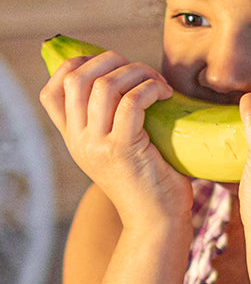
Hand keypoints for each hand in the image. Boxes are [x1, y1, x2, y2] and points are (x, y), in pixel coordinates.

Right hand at [39, 50, 191, 225]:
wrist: (157, 222)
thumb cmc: (151, 184)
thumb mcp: (121, 151)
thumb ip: (114, 124)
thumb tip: (131, 82)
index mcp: (75, 140)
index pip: (52, 91)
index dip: (76, 66)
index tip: (109, 64)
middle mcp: (79, 140)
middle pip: (76, 79)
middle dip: (110, 61)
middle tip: (141, 71)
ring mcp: (97, 145)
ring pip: (104, 85)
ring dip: (136, 73)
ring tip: (158, 83)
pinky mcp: (123, 149)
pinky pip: (131, 102)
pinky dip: (150, 89)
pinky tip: (165, 94)